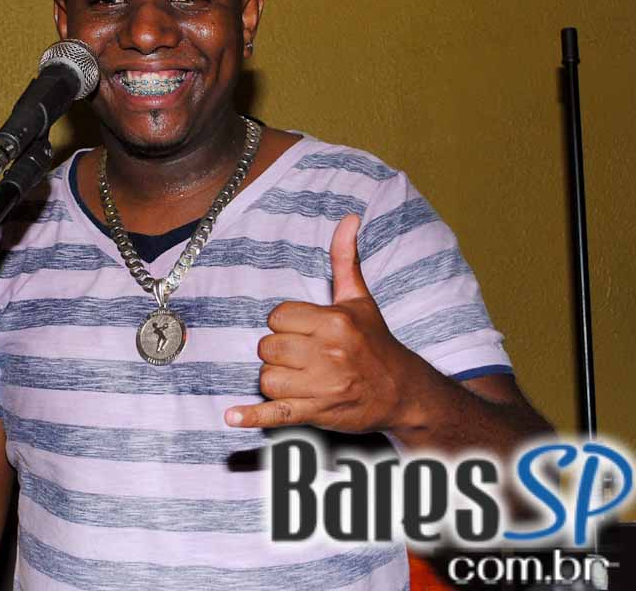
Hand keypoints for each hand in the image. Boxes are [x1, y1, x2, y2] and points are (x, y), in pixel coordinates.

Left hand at [224, 214, 423, 433]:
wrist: (403, 392)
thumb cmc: (376, 343)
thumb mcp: (360, 299)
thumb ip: (345, 259)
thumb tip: (348, 218)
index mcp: (334, 322)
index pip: (278, 317)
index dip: (284, 324)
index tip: (303, 331)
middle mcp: (328, 353)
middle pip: (268, 347)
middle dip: (278, 351)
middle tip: (302, 356)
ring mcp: (322, 386)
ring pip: (267, 377)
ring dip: (275, 379)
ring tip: (299, 377)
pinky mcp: (317, 413)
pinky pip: (276, 413)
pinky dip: (252, 416)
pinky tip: (233, 416)